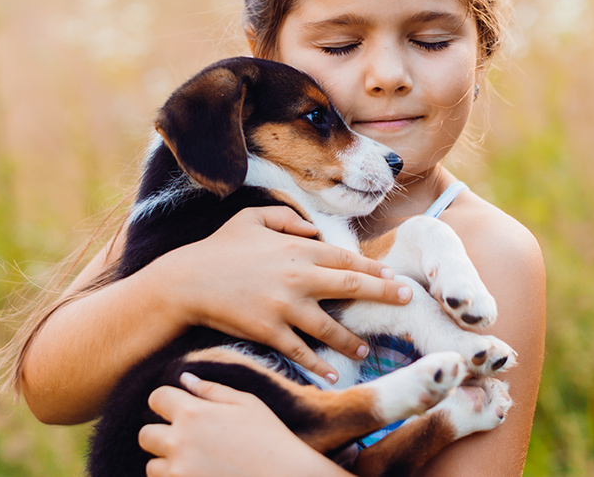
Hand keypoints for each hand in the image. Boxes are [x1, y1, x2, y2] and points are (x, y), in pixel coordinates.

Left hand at [139, 373, 346, 476]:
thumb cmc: (271, 438)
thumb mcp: (247, 404)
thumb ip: (212, 390)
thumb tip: (184, 378)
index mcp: (193, 413)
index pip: (156, 398)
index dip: (166, 401)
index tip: (178, 408)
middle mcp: (180, 442)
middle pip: (145, 434)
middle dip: (161, 434)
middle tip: (186, 438)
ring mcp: (179, 472)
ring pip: (152, 466)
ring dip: (167, 463)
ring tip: (195, 462)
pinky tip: (199, 475)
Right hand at [152, 206, 412, 381]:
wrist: (186, 281)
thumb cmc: (219, 248)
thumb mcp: (252, 218)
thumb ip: (286, 217)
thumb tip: (313, 228)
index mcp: (296, 247)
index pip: (345, 258)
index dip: (373, 268)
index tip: (394, 276)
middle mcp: (297, 276)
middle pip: (351, 286)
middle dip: (383, 293)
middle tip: (407, 299)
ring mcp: (284, 306)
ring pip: (330, 326)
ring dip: (352, 340)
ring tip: (365, 350)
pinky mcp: (269, 331)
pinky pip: (300, 351)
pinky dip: (318, 364)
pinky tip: (331, 374)